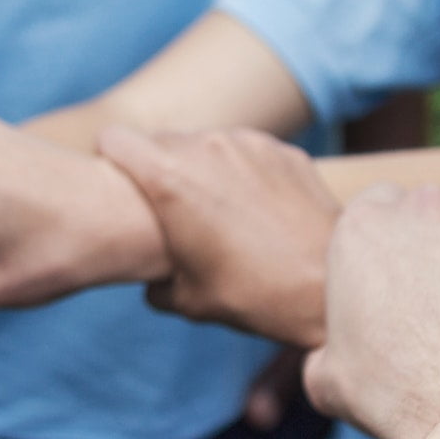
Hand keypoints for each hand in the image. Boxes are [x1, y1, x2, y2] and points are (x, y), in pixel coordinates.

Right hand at [98, 125, 338, 347]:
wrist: (329, 287)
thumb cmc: (252, 296)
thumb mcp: (186, 299)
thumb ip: (153, 278)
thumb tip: (151, 278)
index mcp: (168, 178)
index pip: (113, 139)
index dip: (110, 162)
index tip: (118, 186)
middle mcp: (205, 147)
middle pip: (160, 141)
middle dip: (158, 169)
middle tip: (168, 210)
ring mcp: (249, 143)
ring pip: (206, 144)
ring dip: (202, 169)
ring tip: (218, 214)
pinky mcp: (283, 150)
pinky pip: (247, 153)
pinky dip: (243, 174)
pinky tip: (258, 212)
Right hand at [304, 185, 439, 438]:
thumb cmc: (393, 396)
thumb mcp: (327, 377)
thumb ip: (327, 344)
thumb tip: (332, 354)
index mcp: (361, 226)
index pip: (377, 208)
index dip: (390, 244)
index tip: (401, 279)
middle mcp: (421, 205)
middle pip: (431, 211)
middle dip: (437, 244)